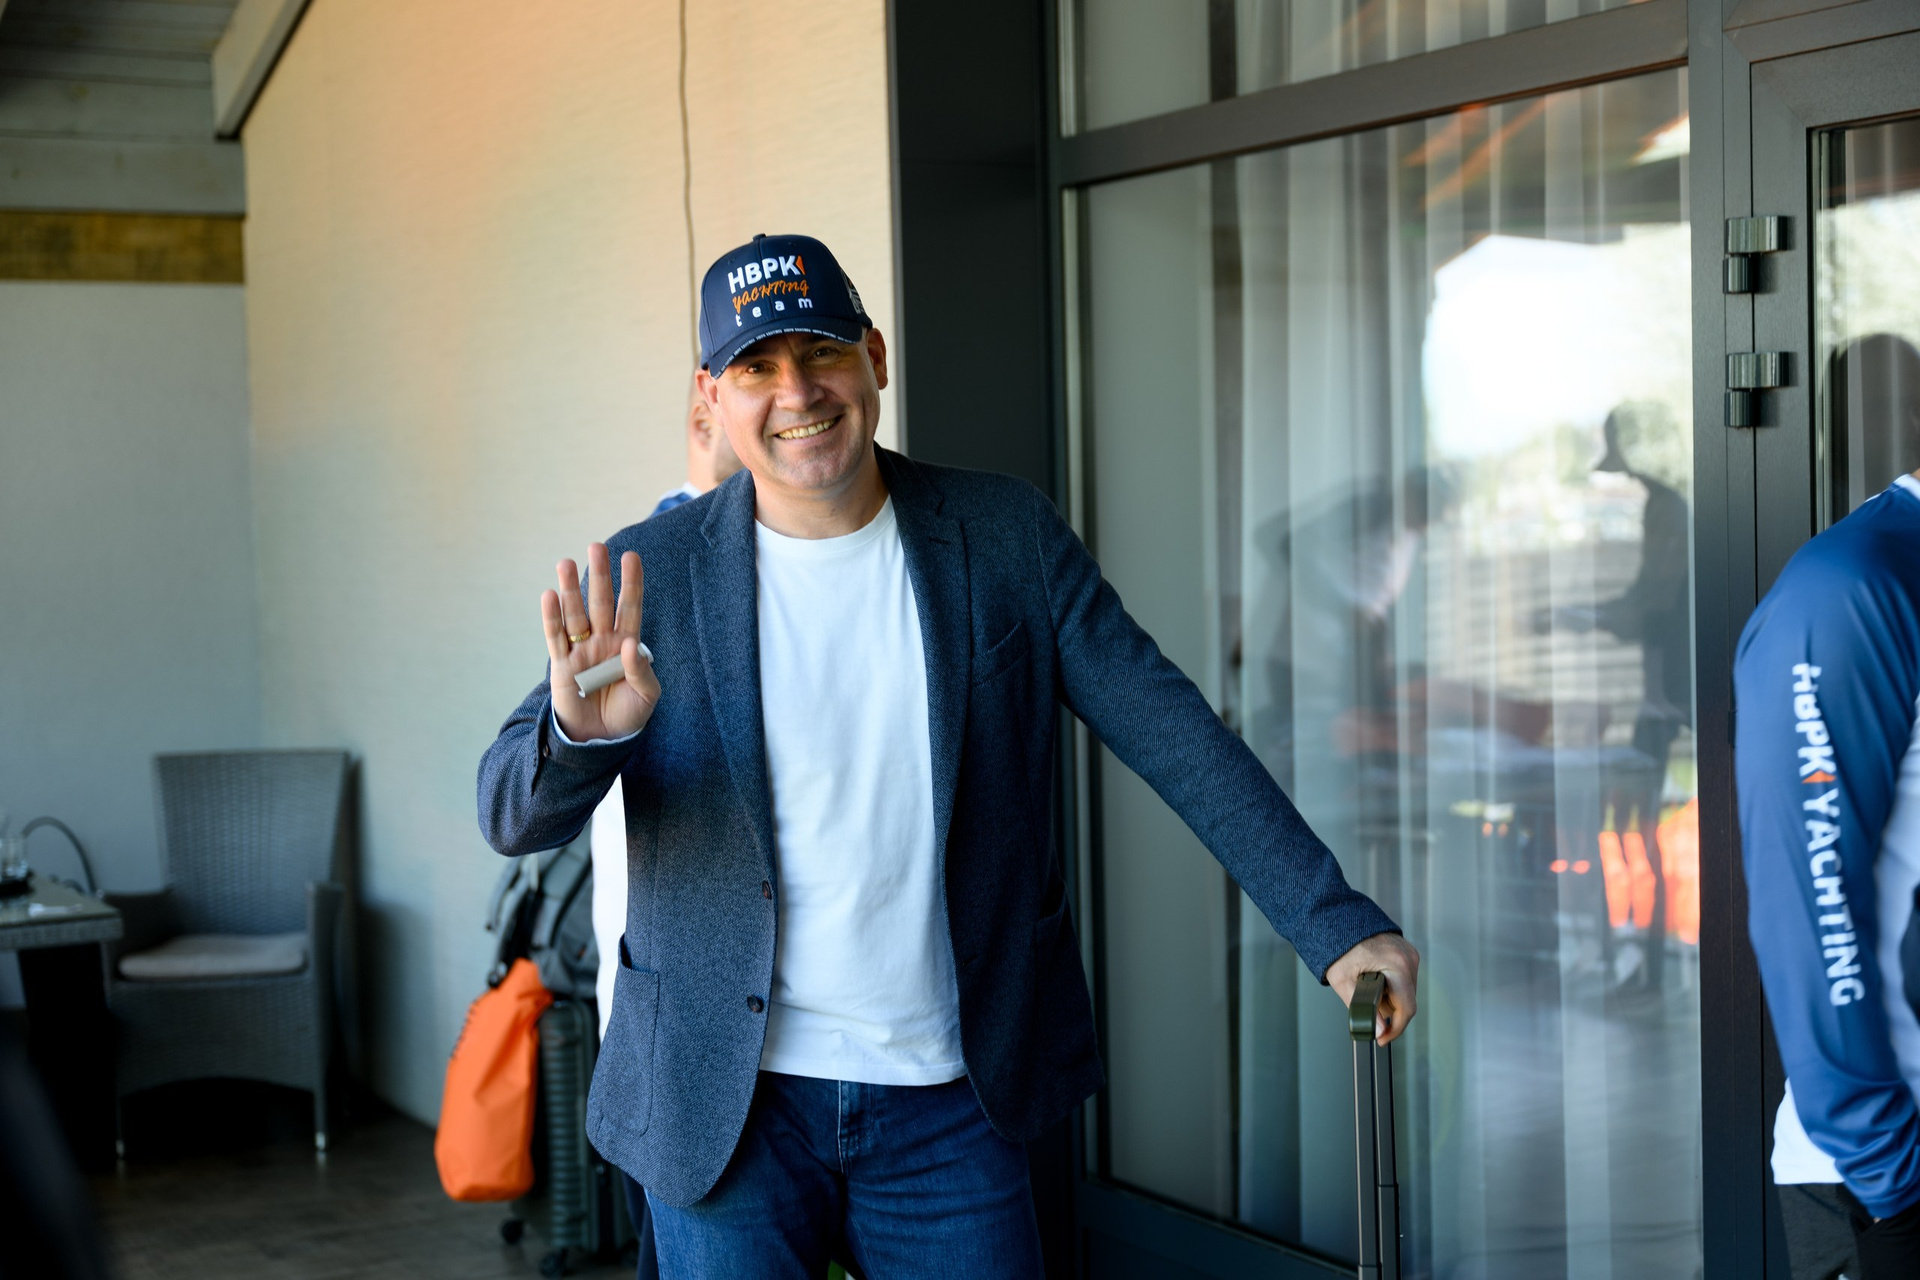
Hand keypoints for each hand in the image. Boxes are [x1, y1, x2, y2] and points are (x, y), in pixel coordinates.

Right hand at [541, 543, 659, 740]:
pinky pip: (556, 637)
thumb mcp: (646, 695)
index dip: (631, 583)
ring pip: (575, 614)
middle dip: (599, 575)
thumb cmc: (628, 714)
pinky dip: (552, 617)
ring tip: (565, 563)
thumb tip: (629, 644)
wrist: (601, 739)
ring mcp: (581, 650)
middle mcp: (603, 641)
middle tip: (596, 546)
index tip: (631, 557)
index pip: (630, 607)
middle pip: (601, 602)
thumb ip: (640, 670)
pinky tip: (550, 595)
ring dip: (571, 589)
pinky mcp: (562, 665)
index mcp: (626, 643)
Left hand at [1325, 932, 1419, 1044]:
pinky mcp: (1406, 951)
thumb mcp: (1343, 981)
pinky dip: (1391, 985)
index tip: (1383, 1038)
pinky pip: (1404, 977)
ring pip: (1406, 990)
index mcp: (1397, 964)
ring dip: (1390, 997)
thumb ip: (1362, 1008)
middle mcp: (1408, 958)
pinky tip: (1374, 980)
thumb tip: (1378, 1031)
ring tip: (1367, 988)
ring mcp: (1409, 953)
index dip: (1396, 1028)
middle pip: (1407, 1000)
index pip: (1407, 1008)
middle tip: (1366, 1006)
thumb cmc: (1338, 948)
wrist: (1336, 922)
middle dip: (1388, 1010)